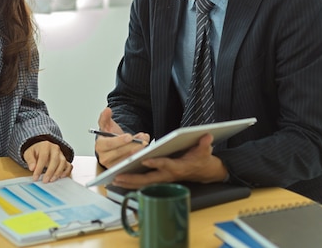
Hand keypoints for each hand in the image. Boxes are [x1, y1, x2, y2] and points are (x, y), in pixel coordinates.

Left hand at [23, 140, 72, 182]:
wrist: (41, 148)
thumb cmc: (35, 151)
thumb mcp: (28, 153)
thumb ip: (30, 160)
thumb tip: (32, 168)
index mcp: (45, 145)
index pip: (43, 157)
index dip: (39, 168)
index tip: (35, 177)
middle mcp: (55, 148)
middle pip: (55, 160)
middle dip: (50, 172)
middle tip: (45, 180)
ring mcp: (61, 154)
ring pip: (63, 163)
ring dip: (58, 172)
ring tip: (51, 180)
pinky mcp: (64, 160)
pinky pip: (69, 165)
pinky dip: (66, 171)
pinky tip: (61, 176)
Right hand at [95, 107, 149, 167]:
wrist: (113, 146)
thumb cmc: (109, 136)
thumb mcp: (106, 125)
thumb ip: (105, 117)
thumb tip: (107, 110)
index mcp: (99, 146)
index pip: (109, 144)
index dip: (119, 141)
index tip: (129, 136)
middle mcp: (104, 158)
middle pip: (119, 152)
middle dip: (132, 145)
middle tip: (142, 140)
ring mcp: (112, 165)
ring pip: (127, 158)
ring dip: (137, 150)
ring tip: (144, 141)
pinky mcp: (121, 169)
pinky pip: (131, 163)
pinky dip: (139, 155)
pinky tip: (144, 148)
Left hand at [111, 133, 227, 188]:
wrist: (202, 171)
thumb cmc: (200, 160)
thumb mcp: (204, 151)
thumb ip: (204, 144)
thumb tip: (207, 136)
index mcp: (178, 167)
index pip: (166, 165)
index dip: (157, 163)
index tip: (146, 160)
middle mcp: (168, 175)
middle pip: (149, 179)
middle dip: (133, 178)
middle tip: (119, 176)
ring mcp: (162, 179)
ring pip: (144, 183)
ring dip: (129, 182)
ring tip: (114, 179)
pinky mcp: (158, 180)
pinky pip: (143, 183)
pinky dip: (132, 183)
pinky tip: (120, 180)